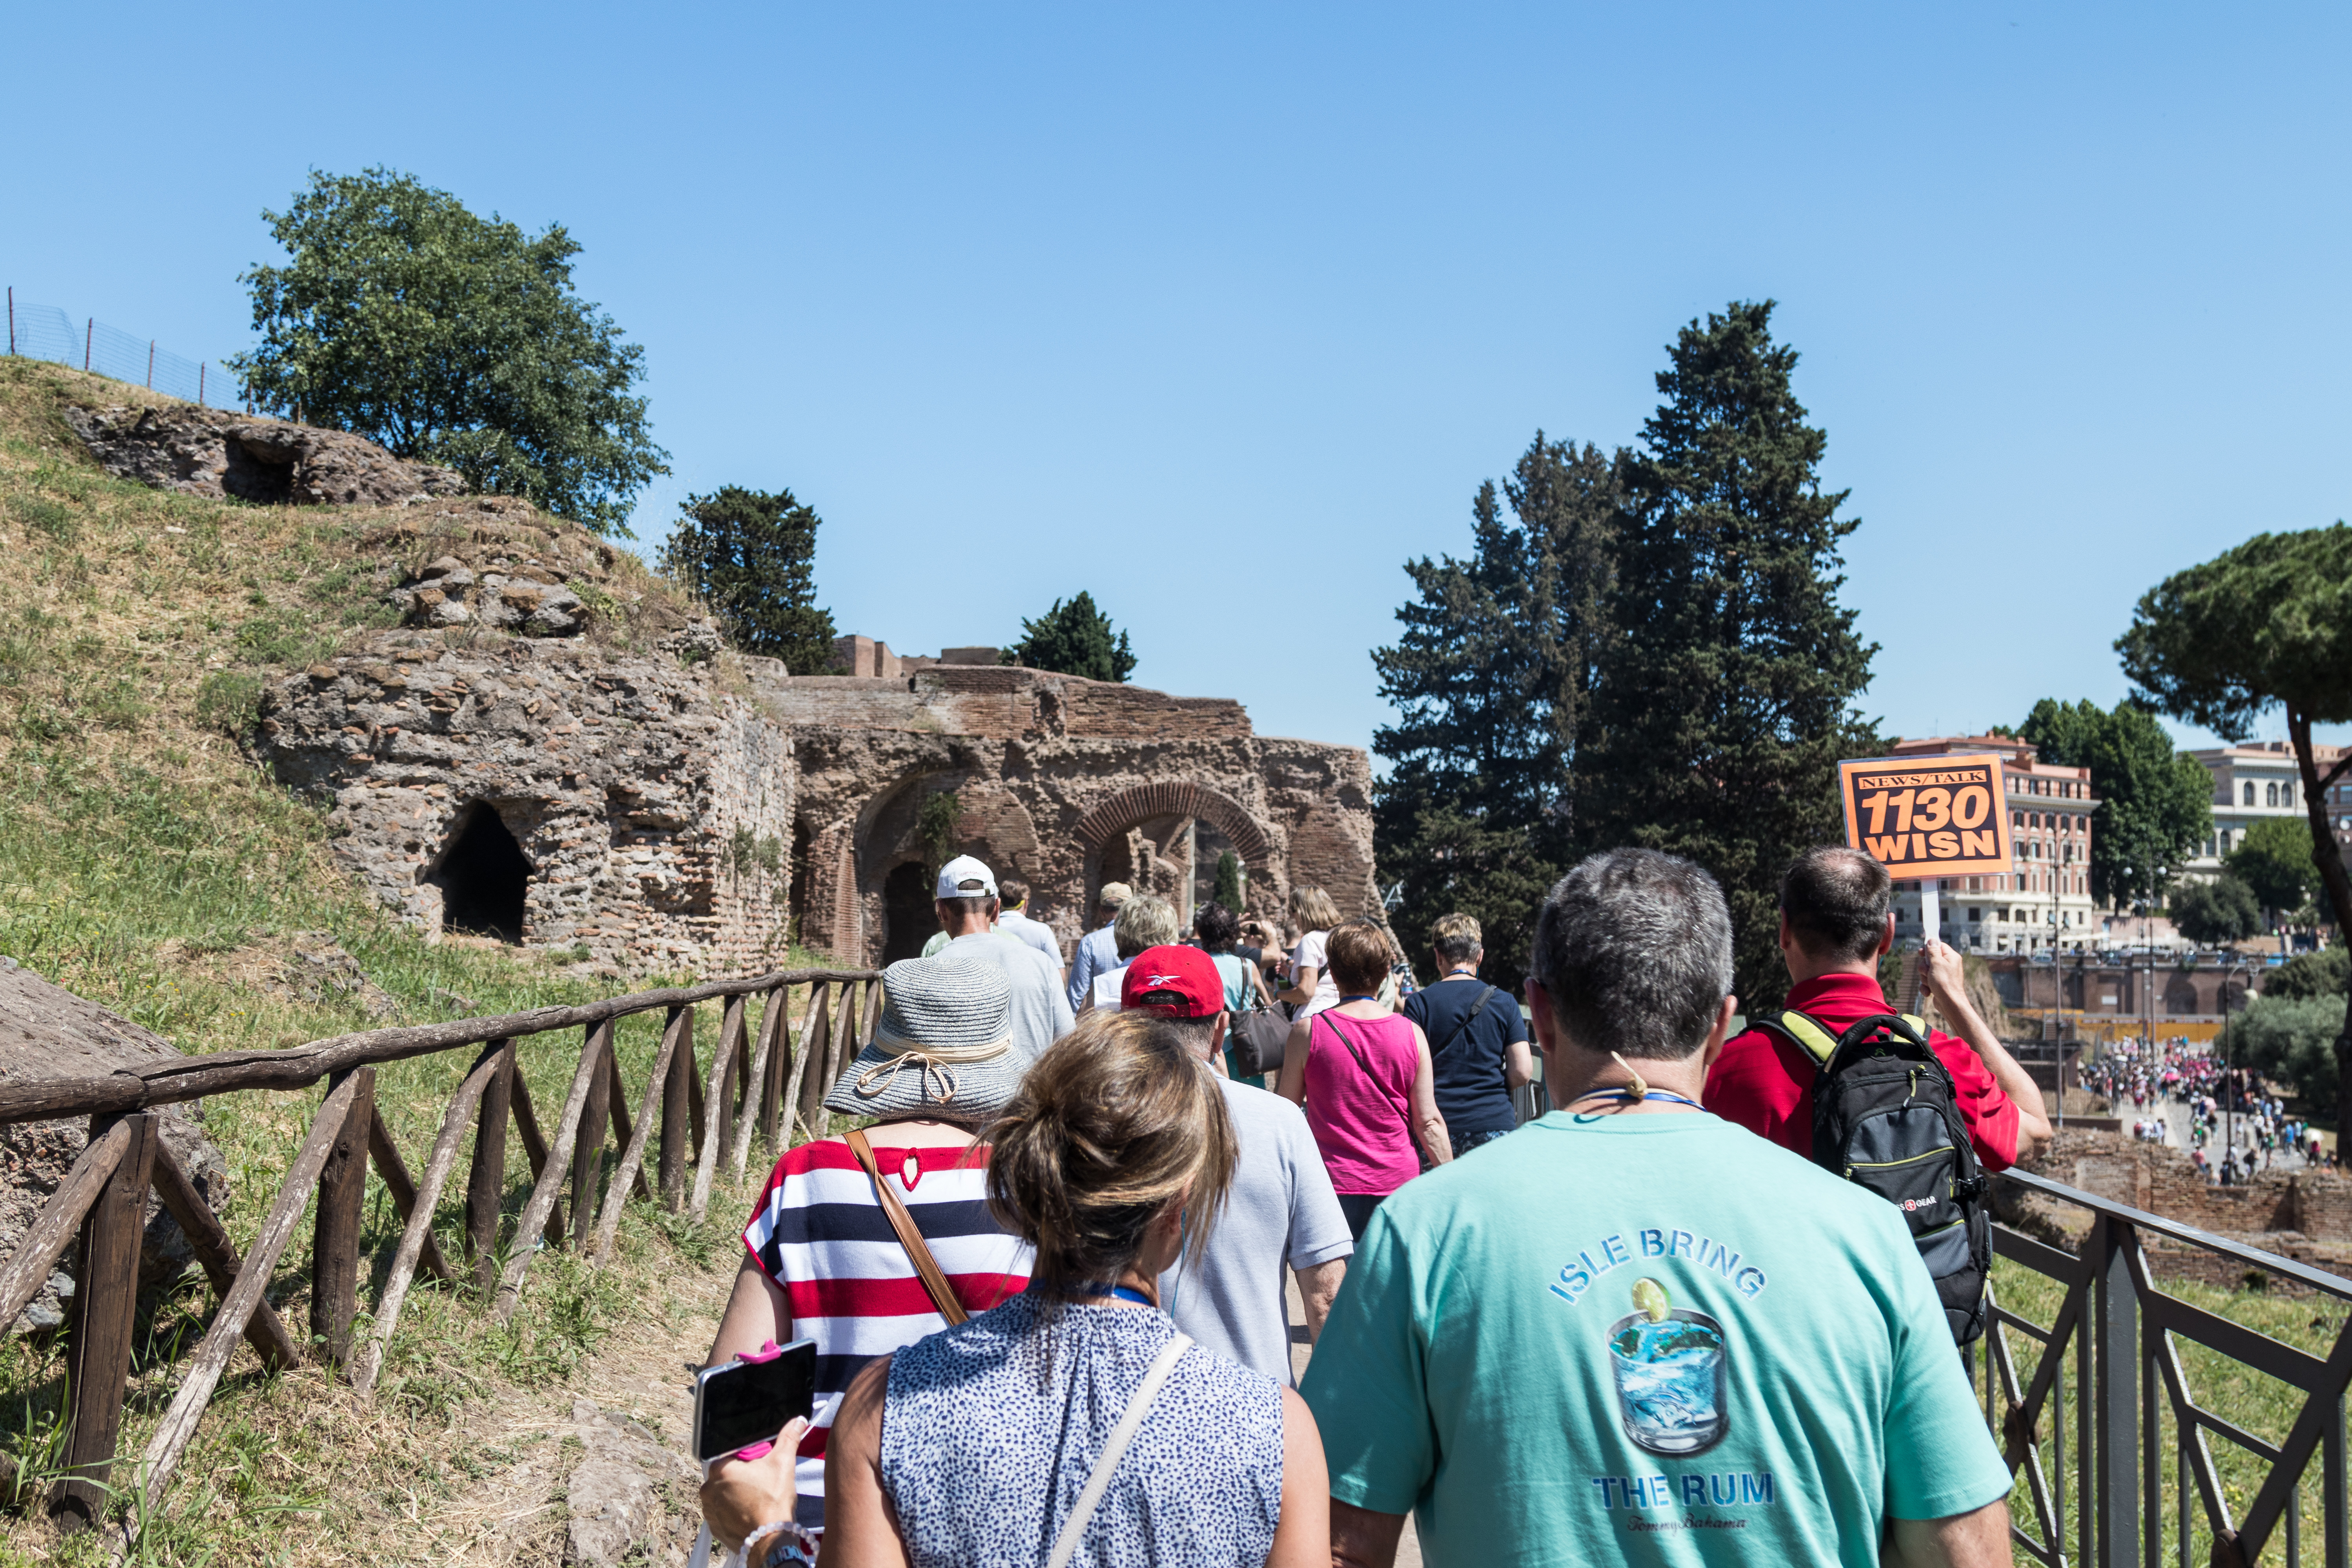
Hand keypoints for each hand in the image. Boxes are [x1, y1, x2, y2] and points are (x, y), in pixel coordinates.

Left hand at [699, 1418, 805, 1552]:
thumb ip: (788, 1438)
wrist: (770, 1540)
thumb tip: (798, 1421)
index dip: (750, 1458)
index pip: (733, 1453)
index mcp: (720, 1469)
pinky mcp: (714, 1525)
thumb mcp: (783, 1463)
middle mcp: (708, 1488)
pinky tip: (750, 1511)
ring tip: (757, 1499)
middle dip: (744, 1475)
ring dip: (737, 1493)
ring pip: (725, 1492)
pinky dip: (734, 1510)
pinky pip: (723, 1511)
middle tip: (762, 1483)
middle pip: (729, 1473)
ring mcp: (709, 1509)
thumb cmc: (773, 1502)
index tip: (762, 1466)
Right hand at [1919, 939, 1966, 1003]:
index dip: (1929, 948)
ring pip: (1927, 971)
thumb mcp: (1937, 963)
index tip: (1921, 952)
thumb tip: (1932, 940)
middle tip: (1927, 971)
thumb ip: (1933, 951)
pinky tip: (1929, 991)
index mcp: (1951, 957)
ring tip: (1930, 983)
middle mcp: (1949, 965)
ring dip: (1924, 977)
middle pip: (1930, 959)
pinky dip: (1926, 986)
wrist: (1949, 1003)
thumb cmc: (1945, 983)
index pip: (1938, 946)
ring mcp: (1943, 975)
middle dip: (1924, 967)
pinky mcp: (1939, 984)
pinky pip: (1927, 981)